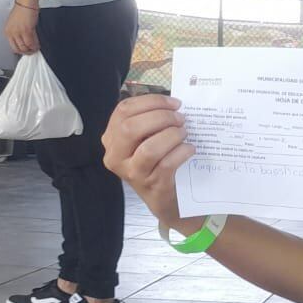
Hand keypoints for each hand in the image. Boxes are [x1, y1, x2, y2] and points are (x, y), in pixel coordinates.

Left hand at [4, 3, 39, 54]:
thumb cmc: (22, 11)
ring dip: (32, 49)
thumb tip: (24, 42)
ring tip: (36, 48)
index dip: (21, 51)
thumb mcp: (16, 24)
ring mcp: (18, 32)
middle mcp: (11, 32)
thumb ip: (18, 33)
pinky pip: (31, 42)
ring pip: (25, 47)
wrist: (26, 3)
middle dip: (27, 52)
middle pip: (19, 49)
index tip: (27, 51)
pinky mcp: (26, 30)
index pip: (13, 47)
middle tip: (33, 51)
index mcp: (7, 31)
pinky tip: (38, 44)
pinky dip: (35, 45)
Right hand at [102, 95, 198, 228]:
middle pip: (131, 127)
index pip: (124, 110)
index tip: (174, 103)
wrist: (167, 200)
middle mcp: (115, 156)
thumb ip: (151, 122)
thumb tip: (173, 104)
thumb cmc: (158, 164)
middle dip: (160, 117)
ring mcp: (132, 173)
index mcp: (112, 139)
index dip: (151, 102)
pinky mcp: (151, 185)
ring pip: (148, 148)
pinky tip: (190, 149)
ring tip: (184, 133)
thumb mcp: (146, 141)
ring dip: (171, 136)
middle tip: (180, 118)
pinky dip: (181, 152)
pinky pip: (166, 164)